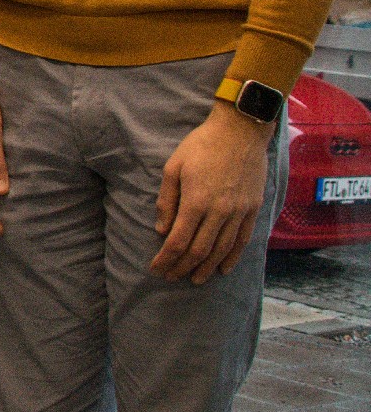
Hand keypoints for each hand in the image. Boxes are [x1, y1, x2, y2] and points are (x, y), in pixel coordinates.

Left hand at [149, 100, 272, 283]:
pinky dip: (232, 257)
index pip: (178, 241)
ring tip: (195, 279)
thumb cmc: (201, 146)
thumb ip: (167, 200)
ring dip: (206, 268)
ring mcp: (239, 212)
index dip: (166, 259)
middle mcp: (219, 212)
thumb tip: (162, 230)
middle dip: (183, 267)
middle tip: (171, 277)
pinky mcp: (253, 209)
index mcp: (196, 201)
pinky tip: (223, 268)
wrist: (240, 132)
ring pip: (221, 250)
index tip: (157, 268)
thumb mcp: (173, 167)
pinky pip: (242, 240)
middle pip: (199, 250)